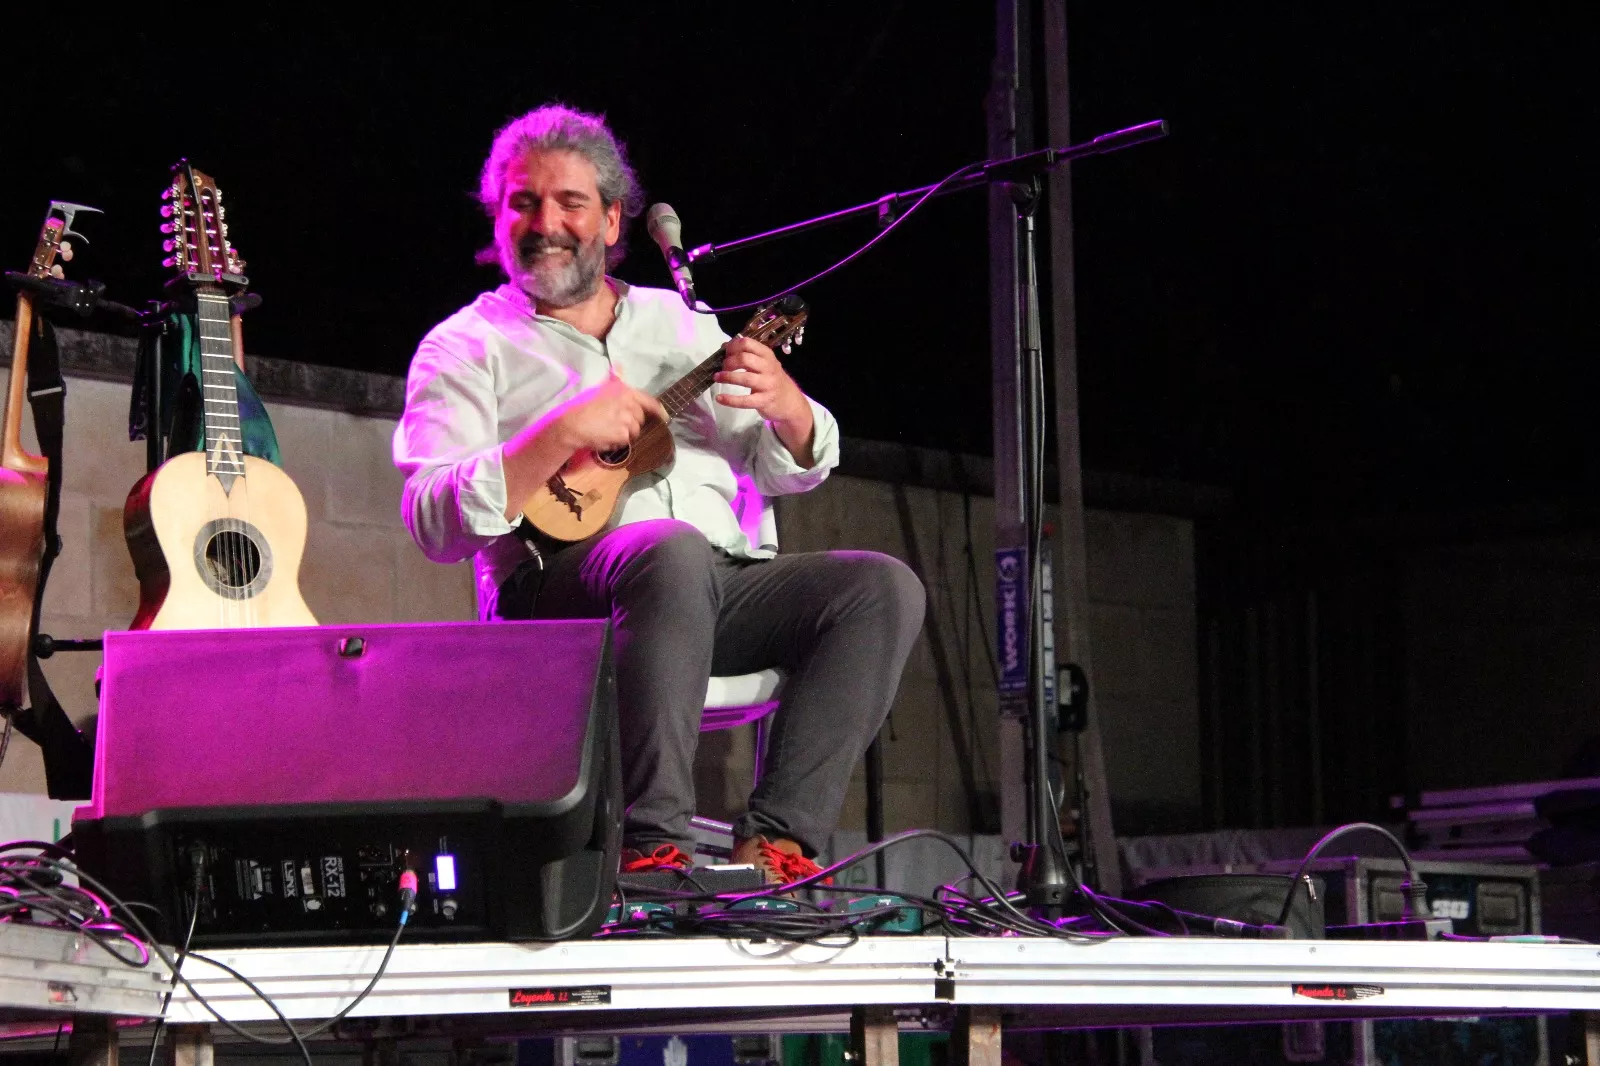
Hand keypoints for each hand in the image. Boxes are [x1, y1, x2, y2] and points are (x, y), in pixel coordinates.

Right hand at [552, 373, 665, 452]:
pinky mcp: (623, 435)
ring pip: (634, 431)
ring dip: (624, 433)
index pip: (649, 401)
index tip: (665, 416)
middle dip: (631, 422)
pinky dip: (617, 442)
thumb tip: (619, 365)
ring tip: (608, 429)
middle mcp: (629, 405)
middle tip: (613, 422)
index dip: (658, 410)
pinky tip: (605, 436)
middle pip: (640, 418)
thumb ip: (614, 379)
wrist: (572, 424)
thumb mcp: (599, 388)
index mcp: (625, 391)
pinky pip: (625, 442)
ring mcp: (627, 420)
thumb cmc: (583, 406)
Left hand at [713, 337, 815, 463]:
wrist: (790, 402)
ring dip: (727, 377)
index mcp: (767, 355)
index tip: (725, 352)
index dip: (732, 346)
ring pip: (744, 378)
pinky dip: (730, 400)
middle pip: (744, 358)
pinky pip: (745, 400)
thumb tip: (724, 347)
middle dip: (728, 362)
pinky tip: (719, 398)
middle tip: (722, 367)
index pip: (747, 343)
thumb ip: (747, 355)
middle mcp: (769, 367)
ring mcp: (767, 385)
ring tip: (717, 378)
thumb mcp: (764, 363)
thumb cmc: (772, 379)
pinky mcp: (764, 401)